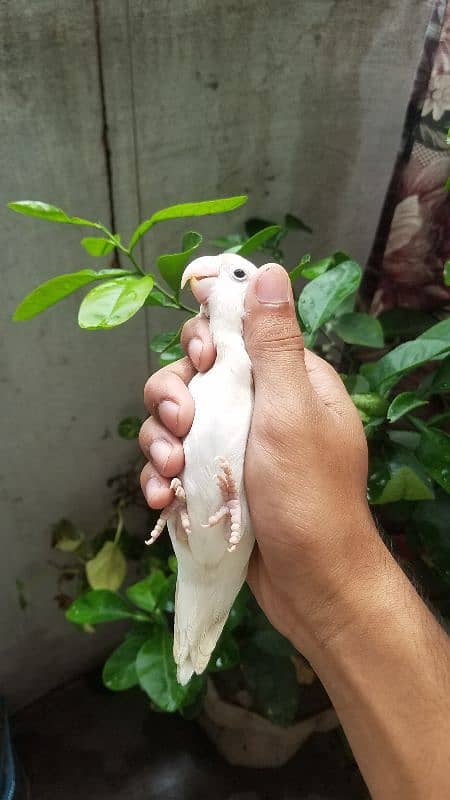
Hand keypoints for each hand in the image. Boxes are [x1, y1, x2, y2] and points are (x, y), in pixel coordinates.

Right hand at [139, 263, 377, 655]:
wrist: (311, 585)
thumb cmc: (310, 497)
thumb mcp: (291, 412)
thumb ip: (274, 344)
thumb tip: (268, 272)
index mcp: (288, 379)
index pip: (236, 332)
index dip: (206, 338)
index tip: (200, 360)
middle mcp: (259, 406)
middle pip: (193, 375)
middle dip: (174, 397)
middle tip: (180, 424)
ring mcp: (234, 446)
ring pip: (174, 421)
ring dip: (161, 443)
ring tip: (172, 473)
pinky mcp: (214, 482)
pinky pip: (174, 464)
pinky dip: (162, 477)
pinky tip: (164, 498)